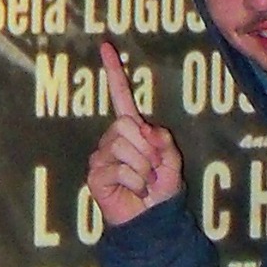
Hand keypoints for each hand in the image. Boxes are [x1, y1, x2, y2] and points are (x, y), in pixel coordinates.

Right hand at [87, 40, 182, 225]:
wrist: (151, 220)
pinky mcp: (96, 174)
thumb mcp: (171, 160)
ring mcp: (102, 156)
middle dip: (146, 148)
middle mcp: (112, 138)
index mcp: (131, 129)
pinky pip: (121, 168)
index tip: (106, 46)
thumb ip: (163, 140)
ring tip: (143, 182)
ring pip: (125, 147)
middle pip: (126, 124)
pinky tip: (134, 190)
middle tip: (152, 168)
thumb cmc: (160, 190)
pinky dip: (136, 181)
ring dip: (143, 168)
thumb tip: (144, 129)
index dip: (113, 72)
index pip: (120, 95)